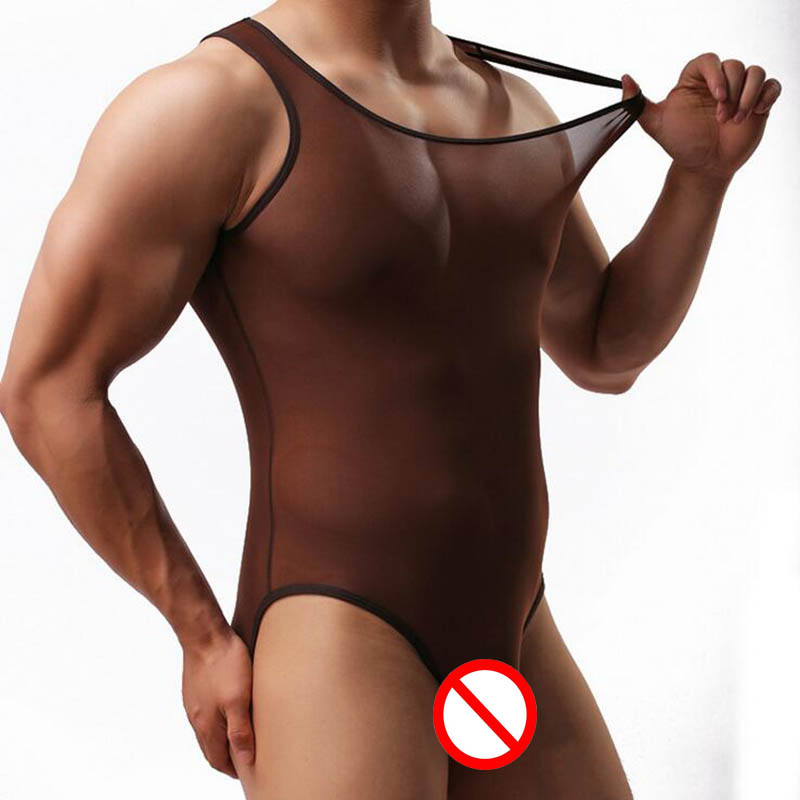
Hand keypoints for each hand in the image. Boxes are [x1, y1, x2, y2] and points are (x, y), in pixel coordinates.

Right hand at [181, 626, 254, 778]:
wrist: (204, 634)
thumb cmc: (224, 664)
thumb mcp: (239, 699)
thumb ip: (240, 731)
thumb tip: (244, 760)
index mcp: (206, 726)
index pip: (218, 760)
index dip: (233, 769)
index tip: (247, 771)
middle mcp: (197, 718)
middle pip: (211, 748)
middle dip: (227, 758)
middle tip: (245, 759)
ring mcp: (194, 703)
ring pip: (207, 731)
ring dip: (222, 739)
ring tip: (239, 737)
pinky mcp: (195, 689)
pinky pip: (205, 714)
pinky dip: (217, 722)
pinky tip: (228, 712)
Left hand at [623, 53, 781, 180]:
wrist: (703, 166)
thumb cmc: (681, 144)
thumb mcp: (656, 125)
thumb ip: (638, 104)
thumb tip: (624, 79)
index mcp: (695, 81)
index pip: (708, 60)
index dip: (715, 73)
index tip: (717, 96)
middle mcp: (718, 81)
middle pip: (734, 66)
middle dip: (730, 92)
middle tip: (720, 119)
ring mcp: (740, 90)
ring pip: (755, 72)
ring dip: (747, 96)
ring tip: (735, 121)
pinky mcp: (758, 101)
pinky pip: (772, 86)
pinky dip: (767, 95)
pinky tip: (756, 112)